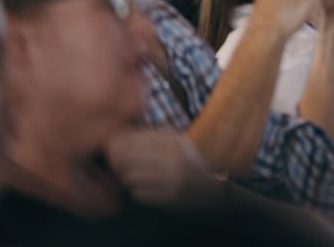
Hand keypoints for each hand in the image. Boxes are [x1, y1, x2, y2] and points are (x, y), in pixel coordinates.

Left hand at [105, 130, 223, 206]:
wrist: (219, 186)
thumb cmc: (193, 160)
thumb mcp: (176, 140)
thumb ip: (148, 137)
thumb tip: (114, 140)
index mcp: (172, 138)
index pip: (126, 140)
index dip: (116, 146)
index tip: (119, 150)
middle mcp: (173, 156)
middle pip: (122, 159)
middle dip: (119, 164)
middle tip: (125, 166)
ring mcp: (173, 178)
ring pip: (128, 177)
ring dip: (129, 179)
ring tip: (140, 177)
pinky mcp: (171, 197)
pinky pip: (138, 194)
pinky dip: (139, 192)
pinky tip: (150, 188)